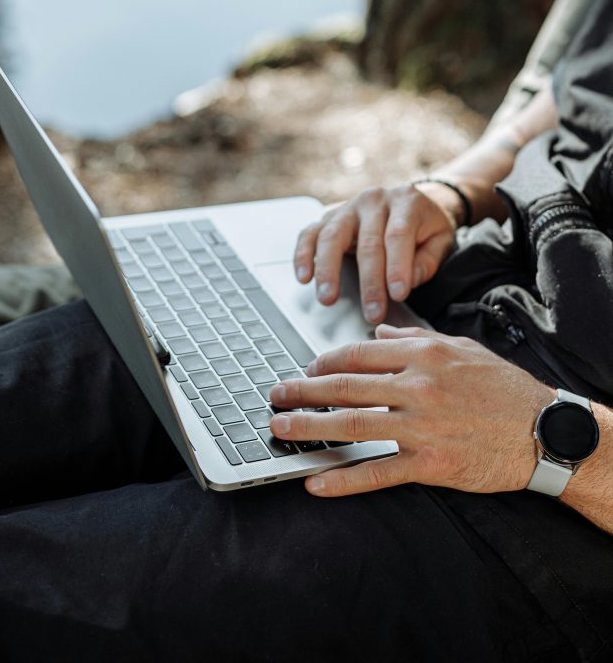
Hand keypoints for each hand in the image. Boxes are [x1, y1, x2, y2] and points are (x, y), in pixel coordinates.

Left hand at [269, 325, 553, 497]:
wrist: (542, 429)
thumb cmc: (502, 388)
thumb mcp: (461, 349)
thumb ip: (415, 341)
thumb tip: (379, 336)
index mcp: (422, 355)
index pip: (356, 355)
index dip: (322, 363)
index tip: (305, 370)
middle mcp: (417, 385)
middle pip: (343, 387)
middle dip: (302, 391)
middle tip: (275, 396)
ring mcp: (422, 425)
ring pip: (351, 424)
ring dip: (308, 428)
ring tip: (281, 430)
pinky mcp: (431, 462)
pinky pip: (378, 472)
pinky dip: (343, 479)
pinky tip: (317, 482)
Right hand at [294, 185, 459, 324]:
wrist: (409, 203)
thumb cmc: (425, 227)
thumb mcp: (442, 239)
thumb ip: (429, 260)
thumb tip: (410, 280)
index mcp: (406, 201)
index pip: (398, 234)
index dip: (397, 266)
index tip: (398, 294)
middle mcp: (374, 200)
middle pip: (367, 241)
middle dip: (369, 281)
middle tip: (372, 311)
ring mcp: (348, 207)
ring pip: (332, 236)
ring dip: (328, 270)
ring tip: (328, 298)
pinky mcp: (328, 217)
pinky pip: (310, 233)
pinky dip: (303, 255)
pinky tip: (304, 277)